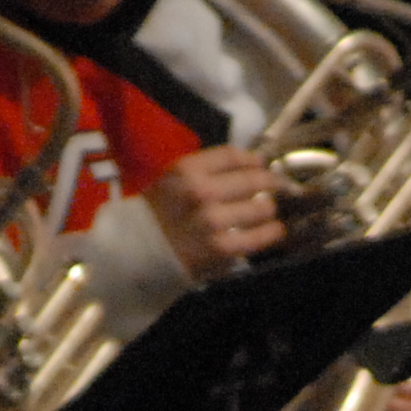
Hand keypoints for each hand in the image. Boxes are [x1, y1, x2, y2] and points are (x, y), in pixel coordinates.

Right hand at [148, 145, 284, 278]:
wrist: (135, 254)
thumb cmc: (156, 216)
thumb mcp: (172, 182)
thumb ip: (206, 171)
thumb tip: (251, 164)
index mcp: (186, 170)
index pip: (232, 156)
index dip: (253, 159)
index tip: (261, 164)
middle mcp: (201, 191)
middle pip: (252, 179)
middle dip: (270, 182)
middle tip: (276, 186)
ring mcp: (212, 220)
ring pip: (260, 207)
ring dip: (269, 208)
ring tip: (269, 210)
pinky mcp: (221, 247)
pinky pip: (257, 237)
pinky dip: (271, 232)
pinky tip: (275, 229)